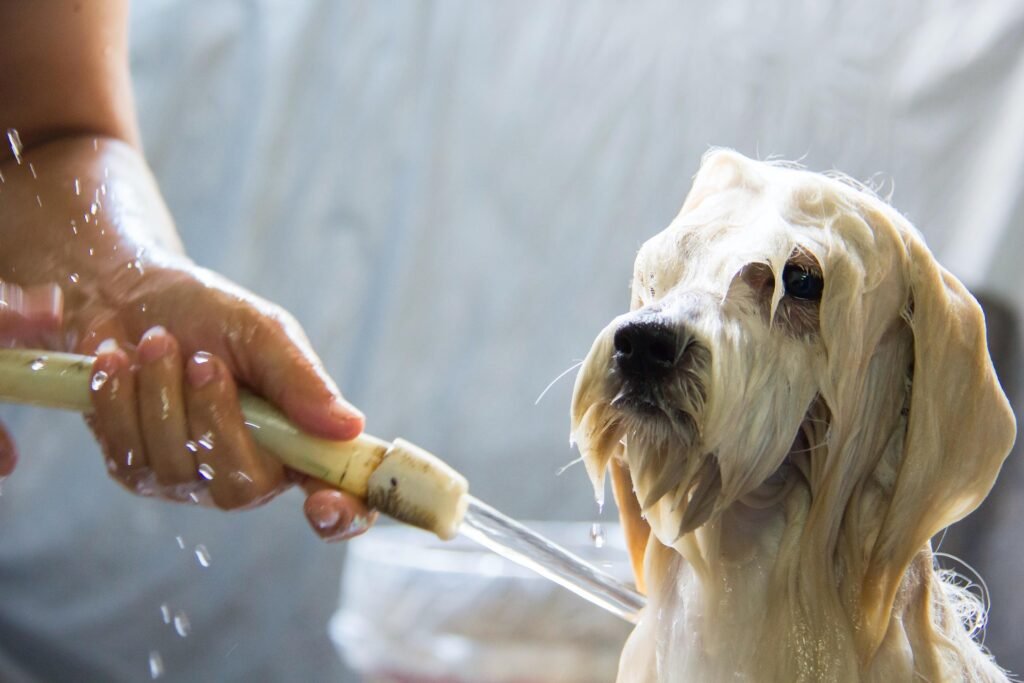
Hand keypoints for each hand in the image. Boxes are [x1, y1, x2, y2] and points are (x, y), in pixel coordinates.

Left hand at [0, 137, 373, 540]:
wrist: (127, 295)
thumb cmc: (208, 313)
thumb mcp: (263, 332)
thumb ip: (301, 379)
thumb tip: (350, 427)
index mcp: (297, 441)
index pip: (335, 497)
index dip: (341, 515)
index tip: (323, 506)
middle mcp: (250, 471)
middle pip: (241, 485)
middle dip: (215, 414)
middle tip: (202, 359)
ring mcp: (191, 480)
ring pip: (177, 464)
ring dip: (161, 391)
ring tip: (156, 342)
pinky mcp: (137, 473)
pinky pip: (128, 454)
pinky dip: (120, 397)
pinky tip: (119, 361)